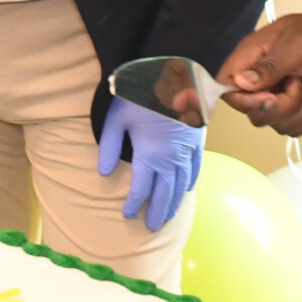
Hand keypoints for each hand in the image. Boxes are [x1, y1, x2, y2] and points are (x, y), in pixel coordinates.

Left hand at [95, 97, 202, 231]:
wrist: (176, 74)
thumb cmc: (141, 93)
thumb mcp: (117, 117)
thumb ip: (108, 146)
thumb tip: (103, 173)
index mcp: (149, 154)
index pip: (141, 188)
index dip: (133, 204)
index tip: (128, 214)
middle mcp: (171, 159)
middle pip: (164, 193)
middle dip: (156, 212)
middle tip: (152, 227)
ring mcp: (187, 151)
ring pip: (181, 185)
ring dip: (173, 202)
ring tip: (167, 216)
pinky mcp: (198, 142)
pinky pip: (195, 169)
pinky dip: (189, 183)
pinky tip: (185, 191)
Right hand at [217, 8, 301, 135]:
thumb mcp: (295, 45)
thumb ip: (269, 66)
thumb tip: (241, 81)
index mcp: (249, 59)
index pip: (227, 91)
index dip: (246, 102)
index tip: (272, 97)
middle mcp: (258, 80)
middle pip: (256, 115)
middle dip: (285, 106)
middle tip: (299, 82)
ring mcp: (275, 95)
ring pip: (278, 124)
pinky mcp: (291, 105)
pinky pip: (296, 127)